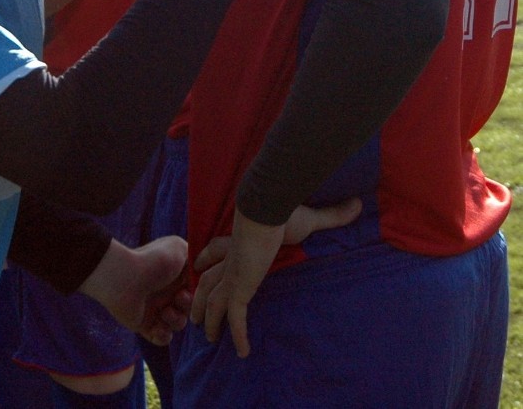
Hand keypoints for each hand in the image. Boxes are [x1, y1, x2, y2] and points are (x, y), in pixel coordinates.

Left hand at [78, 235, 191, 345]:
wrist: (124, 278)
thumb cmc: (153, 261)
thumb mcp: (179, 249)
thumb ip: (194, 257)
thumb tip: (201, 268)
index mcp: (173, 275)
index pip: (194, 289)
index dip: (198, 293)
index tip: (193, 289)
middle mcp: (165, 291)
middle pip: (189, 308)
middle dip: (187, 307)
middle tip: (177, 300)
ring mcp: (155, 308)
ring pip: (177, 324)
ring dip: (175, 321)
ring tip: (164, 312)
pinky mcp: (144, 324)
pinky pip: (161, 338)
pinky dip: (163, 335)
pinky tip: (158, 327)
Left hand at [191, 198, 361, 355]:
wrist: (268, 209)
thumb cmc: (284, 210)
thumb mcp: (309, 216)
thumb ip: (332, 215)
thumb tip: (359, 204)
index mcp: (239, 239)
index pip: (218, 248)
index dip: (208, 256)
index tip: (199, 262)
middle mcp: (231, 258)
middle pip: (208, 277)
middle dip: (200, 294)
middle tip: (196, 310)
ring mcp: (234, 275)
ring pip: (212, 299)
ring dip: (208, 317)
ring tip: (206, 336)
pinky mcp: (240, 288)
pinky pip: (236, 318)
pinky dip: (238, 335)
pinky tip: (243, 352)